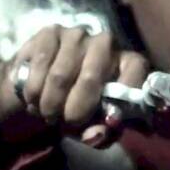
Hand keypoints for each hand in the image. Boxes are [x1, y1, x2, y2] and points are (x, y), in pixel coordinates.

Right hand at [0, 26, 149, 143]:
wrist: (41, 88)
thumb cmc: (76, 106)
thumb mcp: (93, 125)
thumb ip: (101, 133)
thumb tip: (95, 135)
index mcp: (126, 62)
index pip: (135, 67)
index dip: (125, 91)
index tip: (111, 119)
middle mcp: (105, 42)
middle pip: (91, 78)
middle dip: (74, 110)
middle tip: (65, 123)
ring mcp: (77, 35)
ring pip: (60, 76)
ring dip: (50, 104)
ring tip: (47, 112)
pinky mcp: (50, 33)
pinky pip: (40, 65)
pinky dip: (34, 90)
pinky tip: (33, 98)